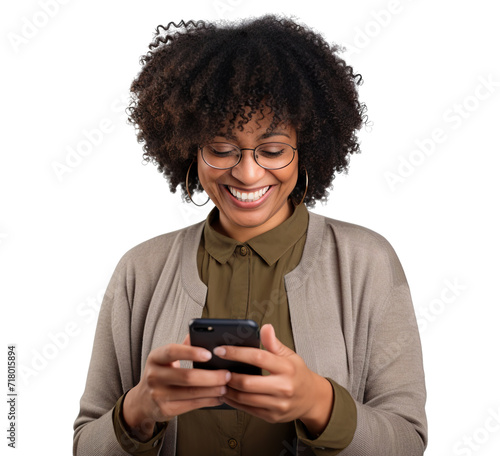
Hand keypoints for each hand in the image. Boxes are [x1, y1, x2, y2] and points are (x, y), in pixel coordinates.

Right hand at [122, 335, 230, 440]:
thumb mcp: (165, 358)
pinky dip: (208, 401)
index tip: (209, 354)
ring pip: (192, 392)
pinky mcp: (165, 410)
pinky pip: (192, 405)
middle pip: (187, 376)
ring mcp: (158, 395)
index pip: (172, 352)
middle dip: (211, 376)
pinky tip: (219, 397)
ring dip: (213, 390)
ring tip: (226, 386)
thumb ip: (183, 346)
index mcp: (155, 358)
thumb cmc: (161, 373)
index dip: (190, 352)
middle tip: (228, 374)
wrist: (143, 400)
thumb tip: (201, 333)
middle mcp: (154, 376)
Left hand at [214, 324, 333, 435]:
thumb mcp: (290, 355)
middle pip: (248, 383)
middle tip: (217, 368)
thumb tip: (265, 327)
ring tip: (219, 381)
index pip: (257, 358)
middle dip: (229, 375)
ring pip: (245, 399)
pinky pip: (248, 410)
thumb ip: (274, 343)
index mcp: (286, 368)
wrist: (312, 398)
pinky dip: (234, 402)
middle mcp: (283, 387)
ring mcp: (278, 405)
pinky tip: (227, 393)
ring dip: (228, 390)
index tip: (221, 350)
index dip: (236, 353)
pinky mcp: (272, 417)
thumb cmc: (298, 374)